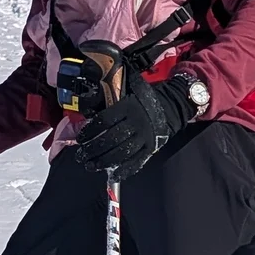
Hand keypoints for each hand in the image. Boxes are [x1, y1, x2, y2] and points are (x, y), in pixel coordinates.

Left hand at [75, 71, 194, 182]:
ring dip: (104, 161)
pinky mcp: (151, 147)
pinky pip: (136, 161)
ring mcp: (144, 137)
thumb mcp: (130, 85)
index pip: (106, 121)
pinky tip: (112, 174)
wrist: (173, 104)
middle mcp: (136, 123)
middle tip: (82, 156)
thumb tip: (90, 80)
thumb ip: (112, 86)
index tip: (82, 137)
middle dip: (94, 149)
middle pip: (111, 139)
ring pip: (122, 152)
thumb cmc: (145, 95)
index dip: (91, 131)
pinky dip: (124, 169)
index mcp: (128, 107)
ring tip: (91, 165)